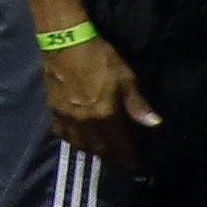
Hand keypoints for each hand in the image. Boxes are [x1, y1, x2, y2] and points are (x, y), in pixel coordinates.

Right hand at [38, 31, 159, 160]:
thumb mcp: (125, 77)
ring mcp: (67, 116)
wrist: (65, 41)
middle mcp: (86, 121)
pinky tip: (75, 135)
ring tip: (98, 148)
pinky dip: (69, 138)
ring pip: (79, 143)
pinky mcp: (53, 108)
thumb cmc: (100, 57)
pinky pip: (60, 132)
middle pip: (98, 148)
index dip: (127, 157)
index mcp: (106, 114)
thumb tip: (154, 123)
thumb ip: (137, 103)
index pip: (119, 144)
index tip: (133, 166)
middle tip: (116, 157)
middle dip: (109, 156)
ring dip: (90, 149)